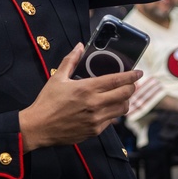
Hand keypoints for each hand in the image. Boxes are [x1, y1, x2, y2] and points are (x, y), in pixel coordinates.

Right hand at [18, 43, 138, 151]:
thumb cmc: (47, 102)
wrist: (39, 127)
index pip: (117, 80)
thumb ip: (70, 61)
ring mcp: (96, 119)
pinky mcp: (95, 131)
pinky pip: (112, 121)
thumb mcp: (57, 78)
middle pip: (125, 95)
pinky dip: (113, 114)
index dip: (131, 76)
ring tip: (121, 96)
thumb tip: (79, 47)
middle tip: (132, 84)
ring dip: (125, 101)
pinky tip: (108, 109)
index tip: (139, 72)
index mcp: (87, 88)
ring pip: (122, 109)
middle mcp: (95, 104)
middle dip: (132, 88)